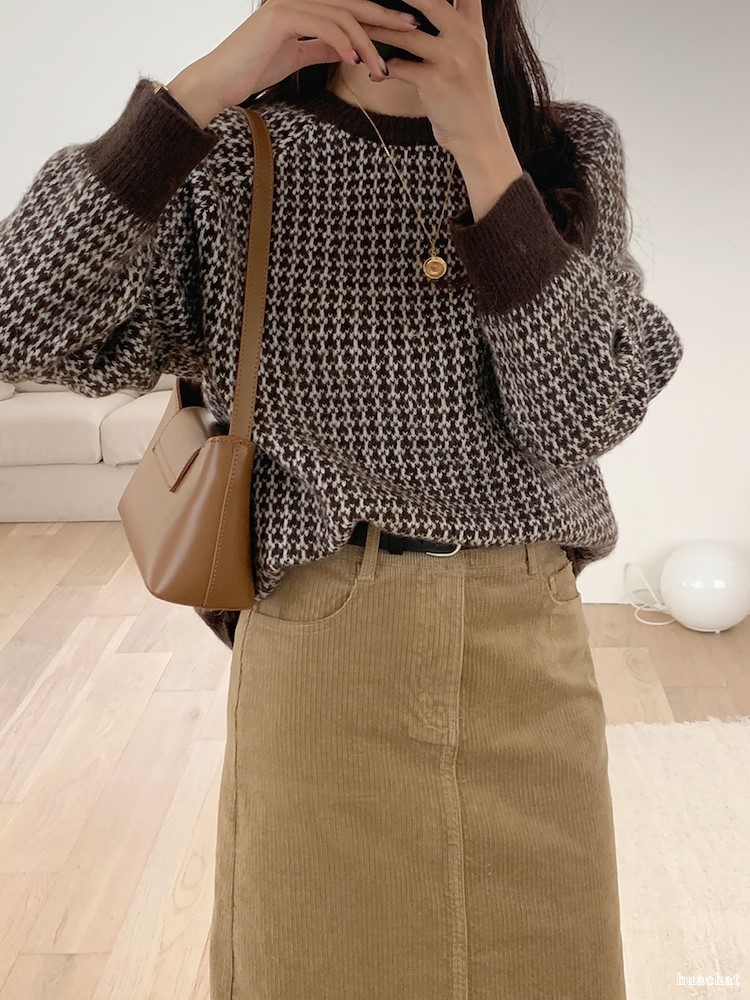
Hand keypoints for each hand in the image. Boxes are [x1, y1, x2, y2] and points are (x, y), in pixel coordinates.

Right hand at [181, 0, 418, 116]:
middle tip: (412, 29)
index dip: (378, 16)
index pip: (348, 8)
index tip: (406, 28)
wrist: (220, 82)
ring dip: (366, 42)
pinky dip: (343, 42)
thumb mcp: (296, 57)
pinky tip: (356, 59)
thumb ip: (321, 48)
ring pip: (341, 16)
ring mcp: (287, 5)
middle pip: (351, 4)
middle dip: (384, 17)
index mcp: (303, 7)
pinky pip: (321, 25)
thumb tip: (349, 49)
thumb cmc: (253, 70)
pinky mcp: (279, 18)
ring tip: (380, 67)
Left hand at [360, 0, 511, 156]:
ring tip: (360, 30)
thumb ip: (456, 31)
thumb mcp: (471, 57)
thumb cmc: (469, 97)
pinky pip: (399, 67)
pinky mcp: (434, 82)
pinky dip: (382, 69)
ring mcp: (451, 59)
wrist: (478, 136)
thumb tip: (418, 18)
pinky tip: (375, 73)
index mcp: (474, 28)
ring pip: (406, 35)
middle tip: (371, 1)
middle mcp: (465, 38)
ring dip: (379, 32)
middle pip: (430, 1)